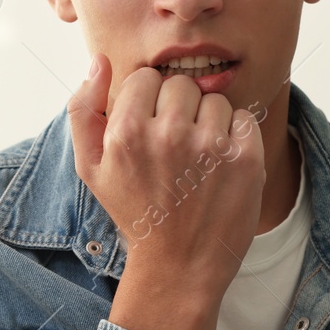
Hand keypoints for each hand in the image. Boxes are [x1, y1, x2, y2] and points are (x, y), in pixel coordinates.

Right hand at [68, 54, 265, 329]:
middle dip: (179, 110)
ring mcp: (210, 146)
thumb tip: (98, 61)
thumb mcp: (90, 167)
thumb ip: (84, 109)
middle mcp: (168, 134)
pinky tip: (221, 167)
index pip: (146, 78)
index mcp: (126, 131)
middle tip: (175, 151)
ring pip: (214, 100)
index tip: (150, 132)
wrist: (179, 267)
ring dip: (209, 124)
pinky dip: (237, 138)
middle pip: (181, 84)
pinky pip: (245, 119)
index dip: (148, 103)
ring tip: (198, 161)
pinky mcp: (245, 159)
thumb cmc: (134, 212)